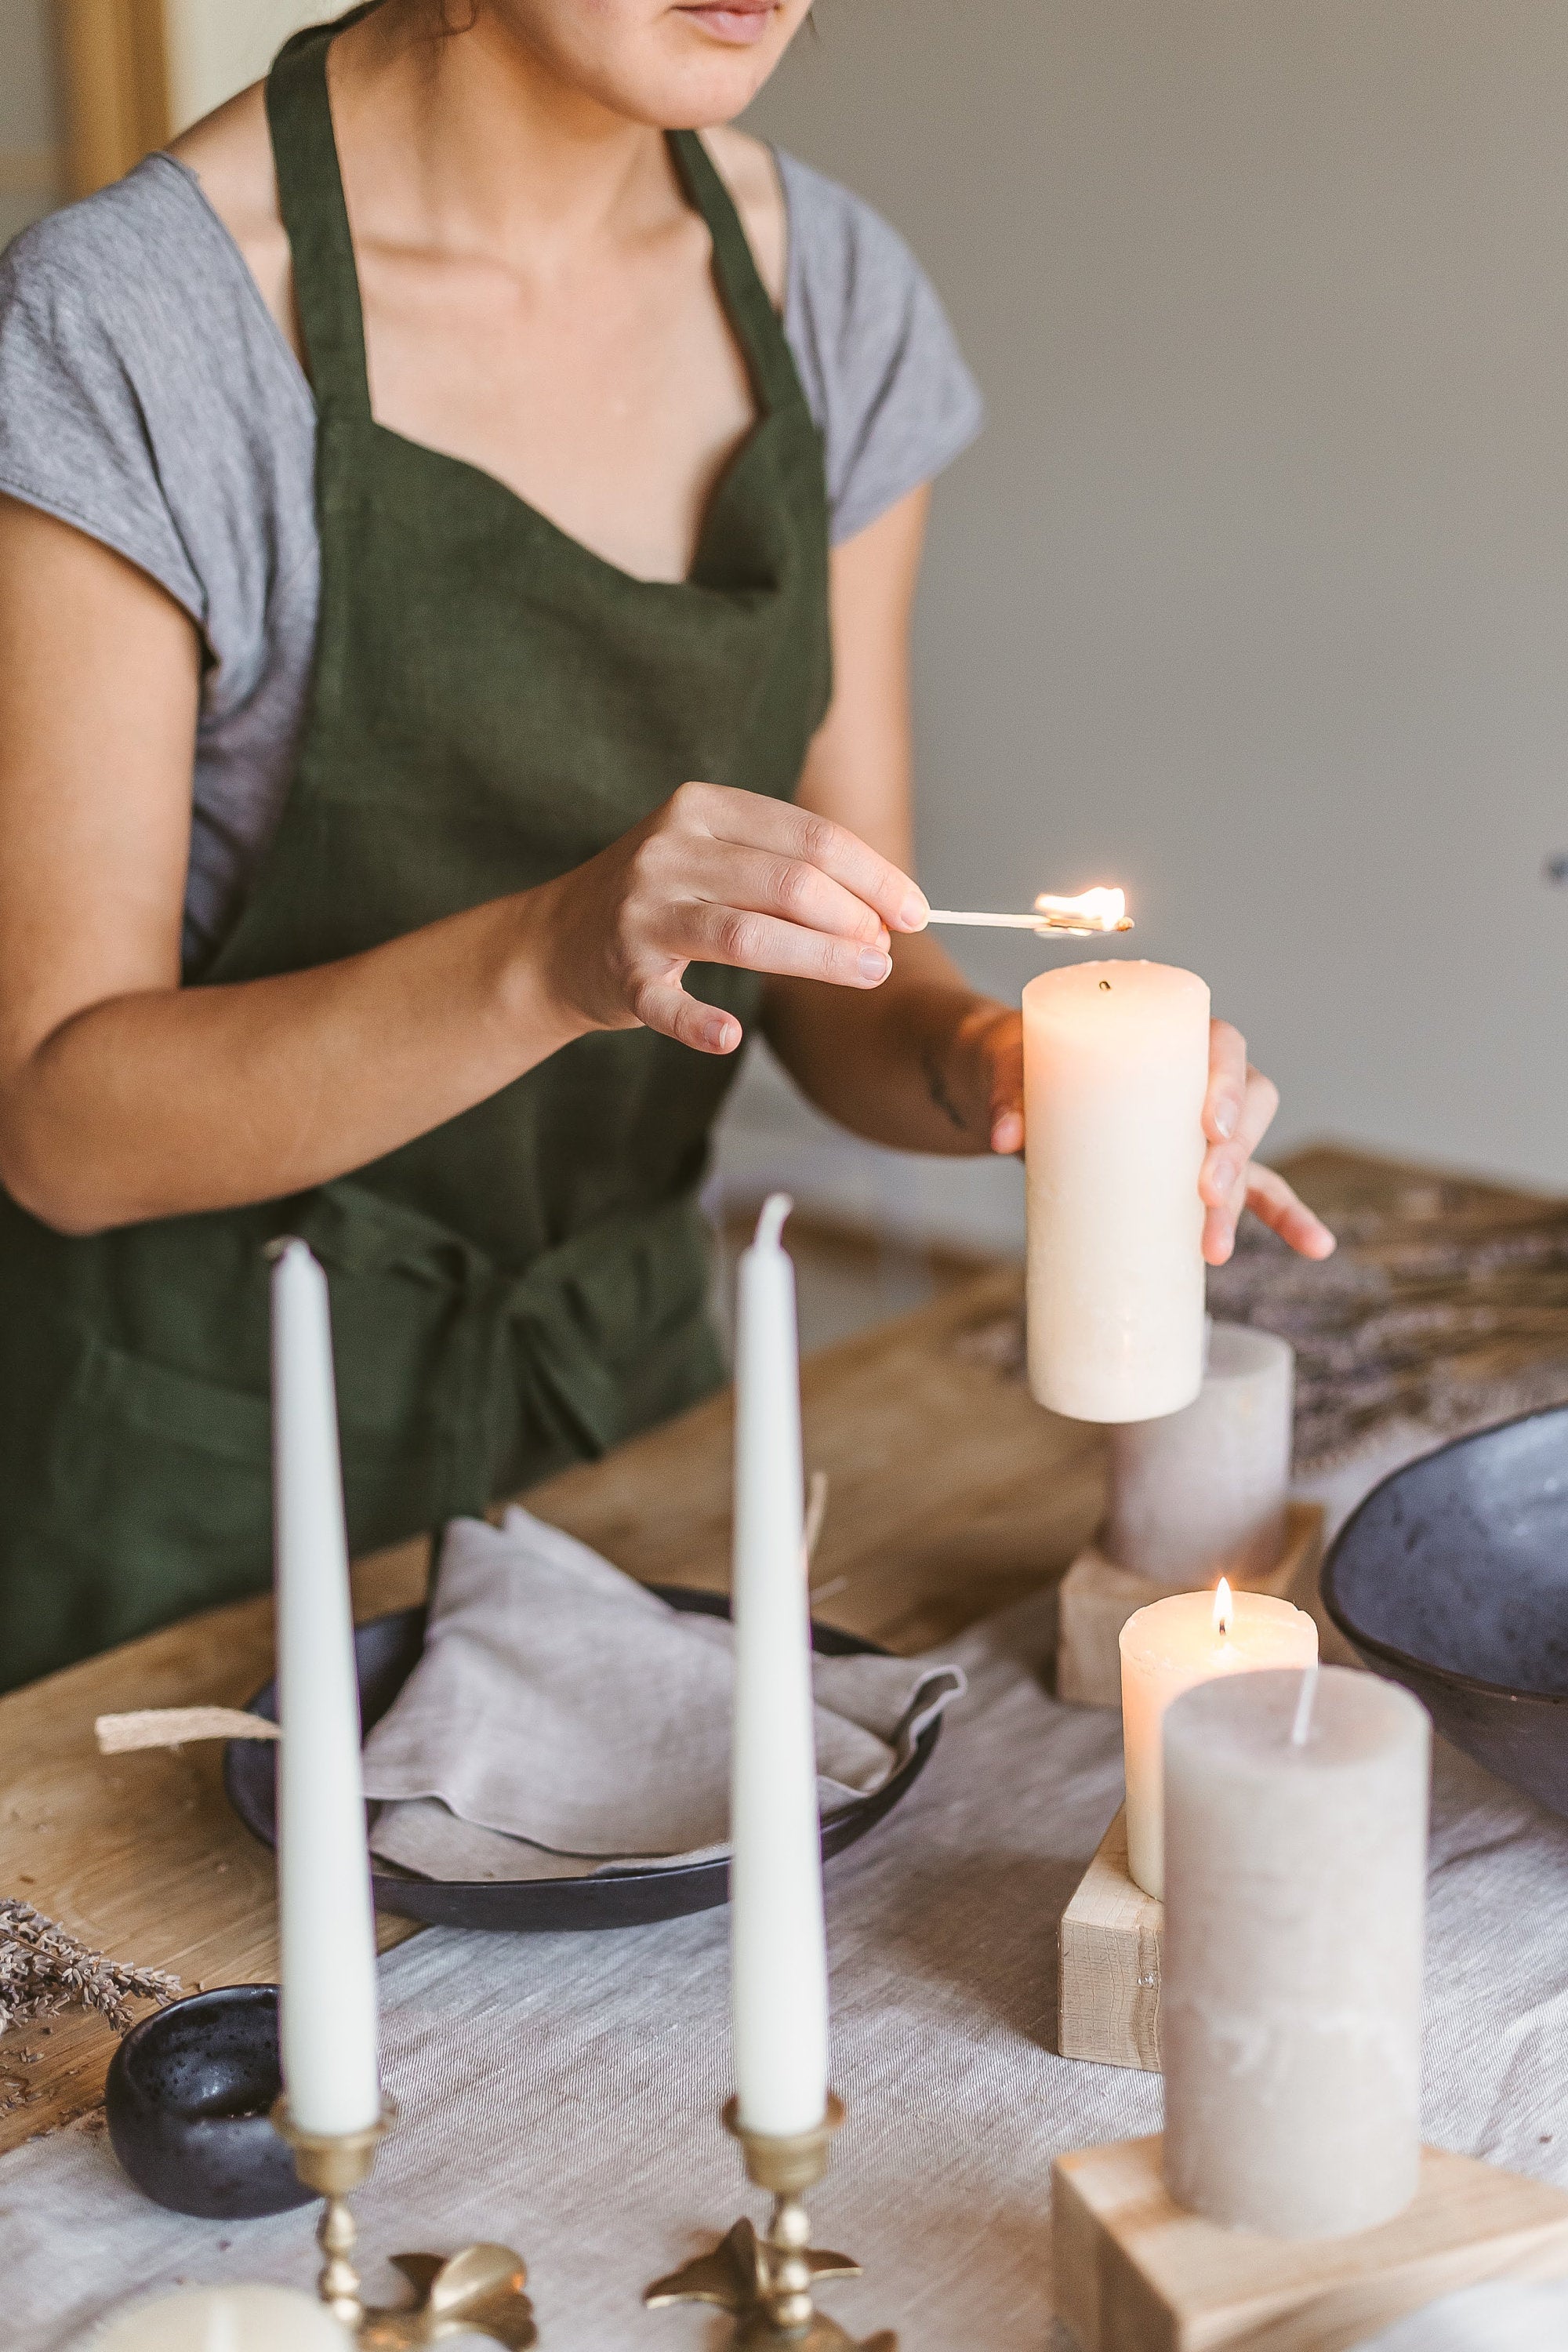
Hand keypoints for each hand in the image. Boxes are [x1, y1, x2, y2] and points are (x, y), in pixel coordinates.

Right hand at [535, 782, 927, 1053]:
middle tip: (887, 952)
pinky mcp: (619, 973)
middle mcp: (668, 851)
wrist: (557, 940)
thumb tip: (885, 911)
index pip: (809, 836)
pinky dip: (698, 1023)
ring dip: (819, 958)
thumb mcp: (717, 857)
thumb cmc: (664, 897)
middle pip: (787, 882)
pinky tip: (729, 1037)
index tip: (915, 910)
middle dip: (853, 917)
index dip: (872, 875)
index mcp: (702, 808)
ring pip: (745, 934)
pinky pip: (666, 1003)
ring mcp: (641, 912)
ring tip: (869, 974)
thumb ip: (789, 870)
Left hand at [974, 1011, 1335, 1266]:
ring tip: (1214, 1247)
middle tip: (1205, 1191)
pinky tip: (1318, 1247)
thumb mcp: (1007, 1063)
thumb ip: (1006, 1090)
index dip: (1229, 1082)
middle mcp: (1199, 1079)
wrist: (1011, 1090)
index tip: (1209, 1125)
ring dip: (1244, 1200)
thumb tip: (1006, 1138)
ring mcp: (1201, 1129)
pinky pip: (1256, 1192)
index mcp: (1168, 1034)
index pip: (1221, 1045)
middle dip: (1235, 1151)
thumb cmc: (1019, 1062)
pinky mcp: (1190, 1172)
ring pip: (1249, 1154)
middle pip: (1249, 1102)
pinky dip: (1286, 1218)